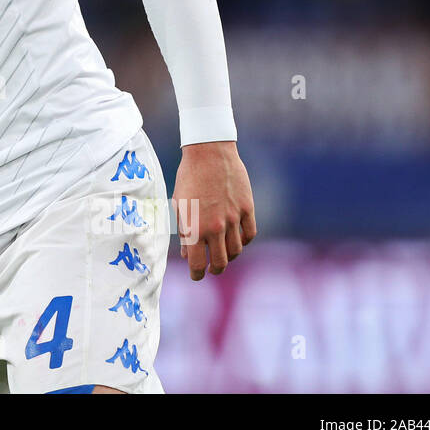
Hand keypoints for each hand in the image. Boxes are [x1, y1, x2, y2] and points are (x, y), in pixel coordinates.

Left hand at [171, 140, 256, 280]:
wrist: (209, 153)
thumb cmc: (188, 177)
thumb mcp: (179, 204)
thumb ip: (184, 231)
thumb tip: (187, 253)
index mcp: (195, 228)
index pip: (197, 263)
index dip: (196, 274)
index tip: (196, 276)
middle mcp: (216, 227)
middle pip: (221, 262)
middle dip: (215, 270)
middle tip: (211, 270)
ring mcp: (234, 219)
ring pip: (236, 250)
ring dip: (229, 257)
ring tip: (223, 255)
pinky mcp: (247, 209)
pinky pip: (249, 234)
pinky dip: (243, 241)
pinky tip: (237, 240)